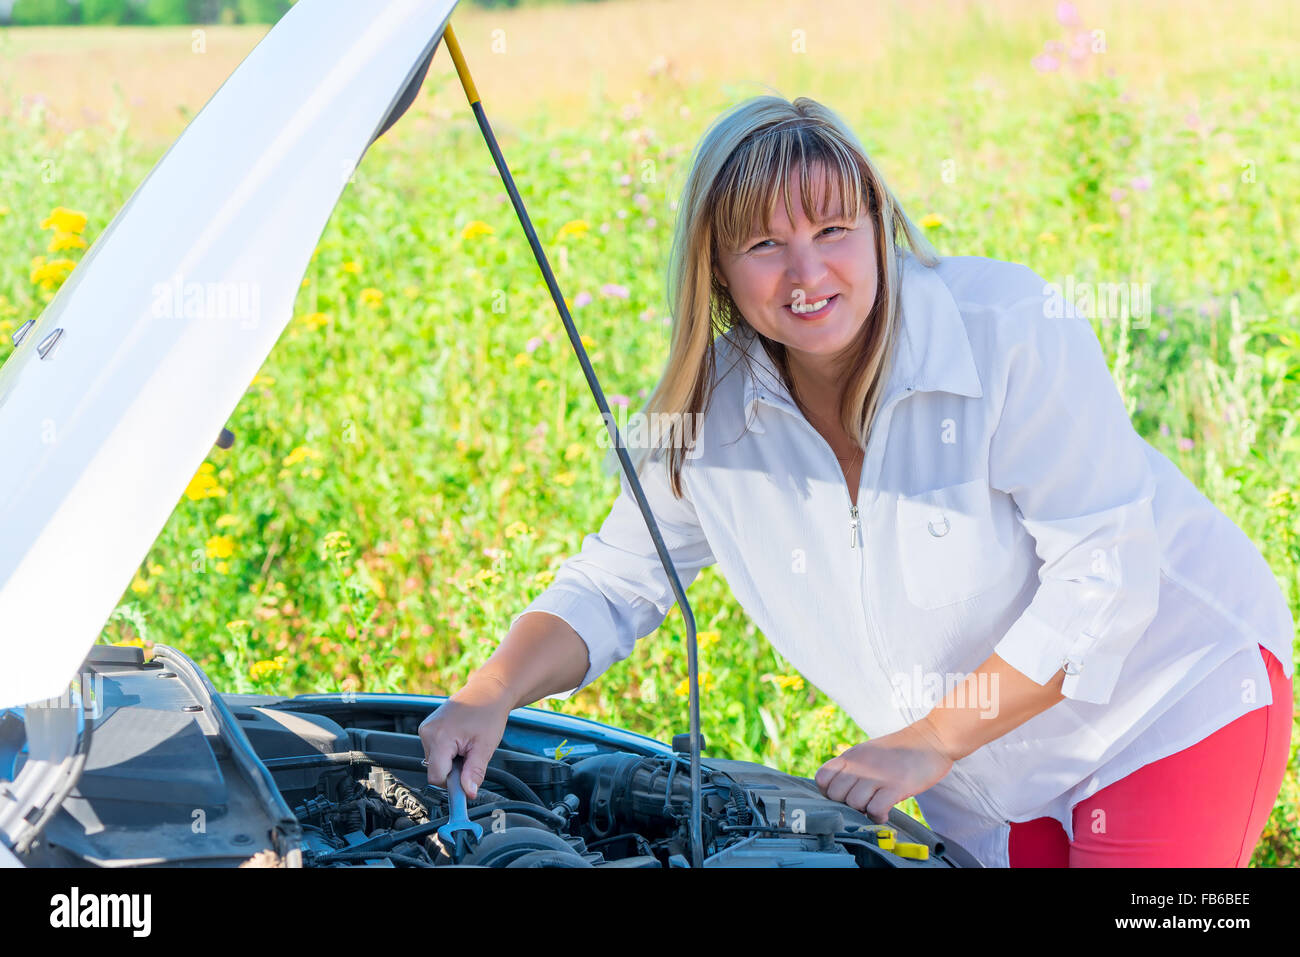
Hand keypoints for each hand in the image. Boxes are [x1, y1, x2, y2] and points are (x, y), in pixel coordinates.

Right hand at [417, 673, 513, 798]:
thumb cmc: (488, 713)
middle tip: (471, 755)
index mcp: (439, 738)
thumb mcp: (485, 747)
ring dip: (451, 760)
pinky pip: (434, 750)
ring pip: (435, 761)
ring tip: (466, 743)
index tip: (466, 786)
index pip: (436, 777)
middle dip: (453, 770)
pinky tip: (460, 739)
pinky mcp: (427, 727)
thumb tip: (468, 794)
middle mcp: (427, 732)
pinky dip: (447, 751)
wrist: (488, 690)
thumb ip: (474, 772)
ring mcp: (425, 728)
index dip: (452, 785)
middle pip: (435, 769)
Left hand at [813, 722, 954, 823]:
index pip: (822, 778)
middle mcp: (860, 765)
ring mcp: (877, 775)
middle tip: (862, 803)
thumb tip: (839, 791)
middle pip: (835, 795)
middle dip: (846, 805)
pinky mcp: (896, 786)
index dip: (829, 792)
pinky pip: (875, 809)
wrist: (931, 739)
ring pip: (853, 803)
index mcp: (851, 756)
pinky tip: (886, 811)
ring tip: (876, 806)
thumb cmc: (900, 750)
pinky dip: (878, 816)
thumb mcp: (868, 752)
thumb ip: (852, 768)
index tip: (844, 796)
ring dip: (863, 811)